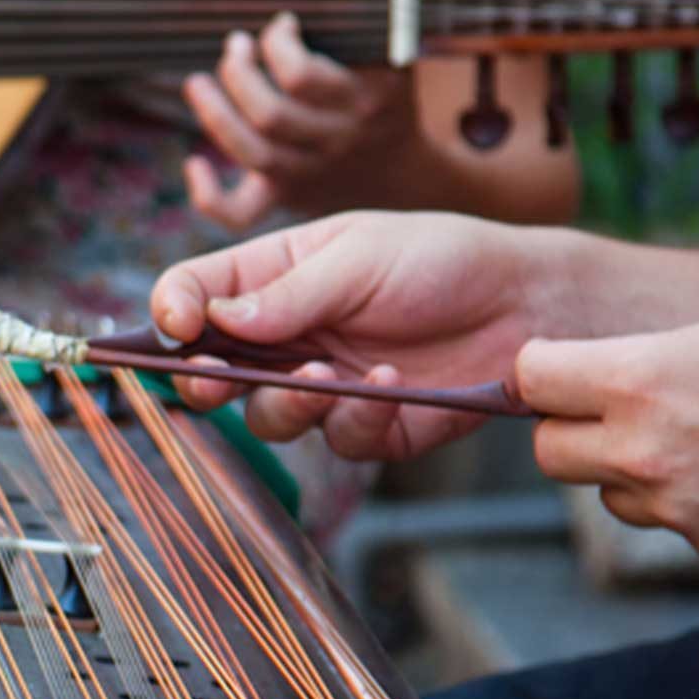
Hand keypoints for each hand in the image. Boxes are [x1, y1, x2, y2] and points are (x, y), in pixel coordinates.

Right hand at [153, 210, 566, 459]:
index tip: (178, 327)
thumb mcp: (360, 256)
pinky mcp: (369, 426)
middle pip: (209, 373)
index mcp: (271, 278)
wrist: (528, 302)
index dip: (170, 314)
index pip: (193, 295)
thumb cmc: (443, 259)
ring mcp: (323, 385)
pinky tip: (389, 383)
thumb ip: (288, 293)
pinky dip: (357, 417)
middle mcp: (286, 337)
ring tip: (325, 377)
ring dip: (285, 403)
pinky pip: (338, 442)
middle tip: (212, 379)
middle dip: (201, 381)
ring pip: (266, 419)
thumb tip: (213, 320)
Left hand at [183, 0, 418, 231]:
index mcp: (364, 98)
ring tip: (198, 82)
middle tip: (234, 46)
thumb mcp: (394, 46)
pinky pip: (238, 214)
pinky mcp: (284, 200)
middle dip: (239, 73)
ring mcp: (308, 174)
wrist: (403, 178)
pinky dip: (207, 196)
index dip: (277, 45)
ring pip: (249, 153)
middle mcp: (335, 140)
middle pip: (269, 115)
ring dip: (214, 114)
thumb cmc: (386, 95)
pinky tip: (194, 164)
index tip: (279, 24)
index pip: (302, 76)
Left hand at [520, 310, 698, 565]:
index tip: (558, 371)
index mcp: (640, 383)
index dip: (539, 372)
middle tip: (613, 413)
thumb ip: (639, 361)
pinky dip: (685, 501)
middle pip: (546, 452)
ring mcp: (674, 507)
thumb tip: (584, 382)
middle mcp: (643, 452)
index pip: (531, 378)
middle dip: (569, 430)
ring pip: (606, 493)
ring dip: (628, 471)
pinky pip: (664, 522)